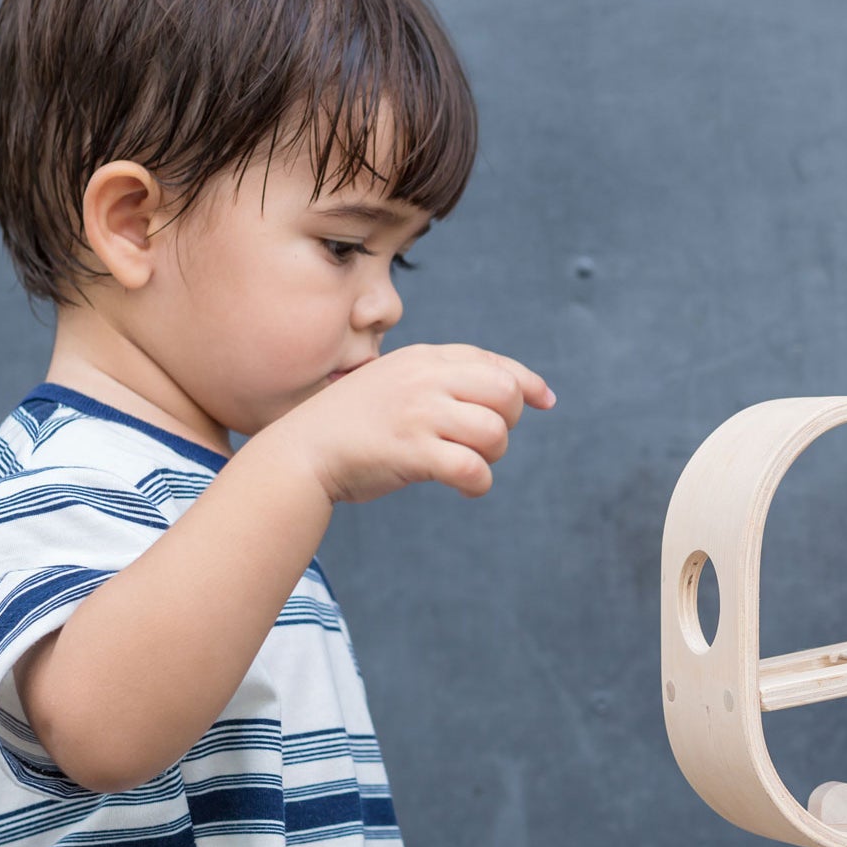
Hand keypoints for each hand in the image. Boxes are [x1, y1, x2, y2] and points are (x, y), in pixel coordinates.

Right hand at [270, 343, 554, 504]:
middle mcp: (423, 379)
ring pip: (494, 431)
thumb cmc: (352, 425)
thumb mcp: (394, 383)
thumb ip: (437, 381)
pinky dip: (479, 483)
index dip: (526, 381)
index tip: (545, 400)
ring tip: (468, 464)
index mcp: (421, 359)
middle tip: (485, 442)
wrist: (301, 452)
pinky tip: (467, 488)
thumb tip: (504, 394)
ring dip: (492, 455)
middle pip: (504, 393)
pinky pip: (472, 467)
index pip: (490, 362)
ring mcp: (418, 413)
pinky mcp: (411, 451)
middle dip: (507, 421)